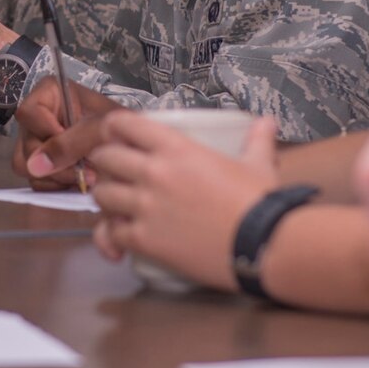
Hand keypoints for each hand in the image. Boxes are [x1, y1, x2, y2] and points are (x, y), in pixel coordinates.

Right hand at [14, 78, 126, 189]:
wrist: (134, 145)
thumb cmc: (121, 126)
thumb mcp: (101, 128)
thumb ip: (71, 142)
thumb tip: (36, 166)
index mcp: (50, 94)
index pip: (29, 113)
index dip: (47, 131)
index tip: (71, 141)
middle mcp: (39, 117)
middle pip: (26, 144)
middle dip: (55, 163)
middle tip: (83, 170)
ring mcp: (39, 142)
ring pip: (26, 166)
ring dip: (55, 177)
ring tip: (84, 177)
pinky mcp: (43, 165)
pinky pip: (36, 181)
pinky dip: (56, 186)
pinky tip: (77, 182)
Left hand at [87, 113, 279, 288]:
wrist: (263, 244)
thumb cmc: (260, 202)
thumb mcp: (259, 164)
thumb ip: (258, 141)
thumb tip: (267, 123)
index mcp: (176, 148)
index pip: (125, 124)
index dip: (113, 127)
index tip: (114, 134)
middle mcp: (153, 173)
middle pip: (105, 158)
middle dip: (105, 163)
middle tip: (114, 171)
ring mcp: (145, 207)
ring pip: (101, 195)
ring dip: (106, 198)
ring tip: (116, 204)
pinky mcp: (145, 240)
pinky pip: (110, 234)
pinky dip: (110, 237)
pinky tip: (119, 240)